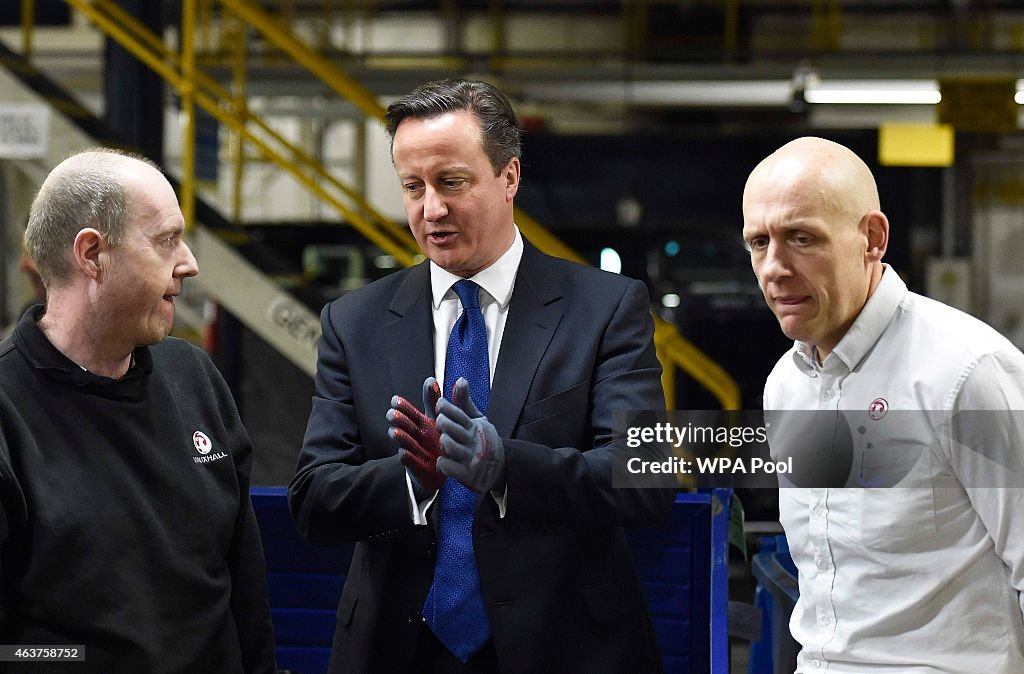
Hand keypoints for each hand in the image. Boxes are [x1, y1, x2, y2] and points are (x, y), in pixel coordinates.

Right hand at [387, 377, 443, 493]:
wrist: (442, 470)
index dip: (403, 406)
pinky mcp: (418, 467)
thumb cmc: (440, 440)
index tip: (395, 400)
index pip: (411, 411)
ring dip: (400, 437)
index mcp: (422, 422)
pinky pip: (412, 463)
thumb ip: (435, 400)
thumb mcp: (440, 418)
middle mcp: (416, 436)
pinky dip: (408, 459)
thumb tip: (430, 378)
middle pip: (405, 426)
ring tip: (394, 432)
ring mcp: (416, 451)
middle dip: (398, 420)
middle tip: (391, 414)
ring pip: (406, 443)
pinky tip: (403, 454)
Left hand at [435, 378, 506, 494]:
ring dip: (444, 441)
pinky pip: (450, 468)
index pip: (459, 414)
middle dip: (443, 423)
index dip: (447, 408)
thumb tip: (460, 379)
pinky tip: (442, 460)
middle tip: (439, 422)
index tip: (439, 404)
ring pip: (450, 447)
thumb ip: (465, 402)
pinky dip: (443, 464)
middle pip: (453, 429)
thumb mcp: (477, 419)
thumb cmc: (483, 440)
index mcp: (474, 426)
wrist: (499, 468)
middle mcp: (472, 441)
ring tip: (443, 439)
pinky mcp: (467, 474)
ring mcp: (470, 458)